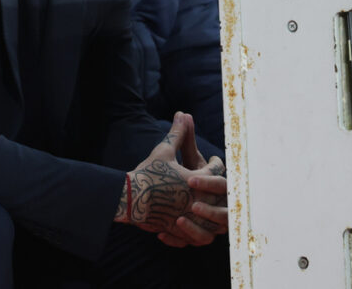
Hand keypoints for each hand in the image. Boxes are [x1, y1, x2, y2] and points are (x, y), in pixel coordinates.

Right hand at [114, 112, 225, 246]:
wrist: (130, 198)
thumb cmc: (147, 173)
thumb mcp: (164, 150)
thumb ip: (177, 134)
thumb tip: (183, 114)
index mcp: (198, 180)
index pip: (217, 172)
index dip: (217, 165)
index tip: (215, 162)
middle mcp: (198, 201)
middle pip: (220, 199)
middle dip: (220, 191)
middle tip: (218, 186)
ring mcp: (189, 218)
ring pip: (212, 224)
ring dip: (214, 218)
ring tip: (210, 212)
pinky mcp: (178, 230)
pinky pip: (194, 237)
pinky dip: (195, 233)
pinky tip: (193, 226)